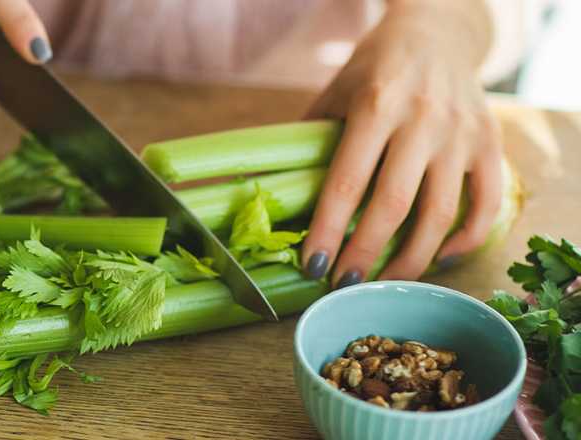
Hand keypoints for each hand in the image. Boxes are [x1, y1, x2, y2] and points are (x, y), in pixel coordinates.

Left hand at [300, 0, 504, 286]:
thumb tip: (278, 197)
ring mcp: (461, 134)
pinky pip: (485, 205)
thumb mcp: (336, 92)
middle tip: (343, 284)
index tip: (312, 265)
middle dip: (364, 254)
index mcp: (377, 105)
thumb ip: (313, 139)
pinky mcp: (490, 144)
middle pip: (393, 205)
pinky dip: (464, 240)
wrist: (437, 32)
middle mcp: (423, 120)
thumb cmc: (375, 68)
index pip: (347, 181)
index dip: (328, 229)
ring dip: (410, 261)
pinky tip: (436, 259)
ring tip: (383, 284)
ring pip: (441, 214)